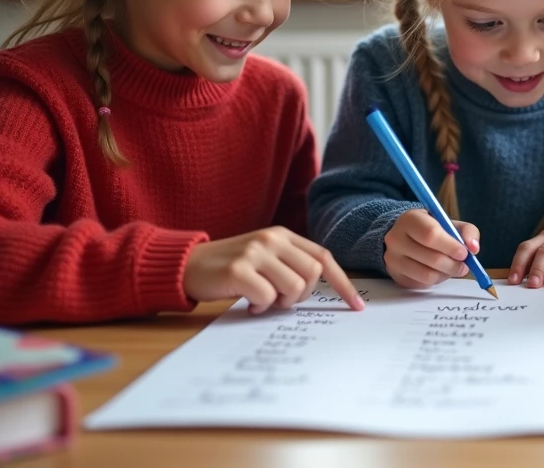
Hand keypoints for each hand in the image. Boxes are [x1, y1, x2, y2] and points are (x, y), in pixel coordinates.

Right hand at [183, 226, 362, 313]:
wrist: (187, 264)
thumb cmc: (230, 267)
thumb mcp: (264, 257)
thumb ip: (290, 265)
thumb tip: (322, 290)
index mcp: (283, 235)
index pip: (323, 257)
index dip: (342, 283)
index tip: (356, 306)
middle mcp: (272, 239)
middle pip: (313, 273)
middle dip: (303, 296)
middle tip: (282, 301)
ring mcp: (255, 252)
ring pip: (294, 287)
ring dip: (282, 303)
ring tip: (263, 301)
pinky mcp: (239, 269)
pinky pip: (268, 297)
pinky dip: (262, 307)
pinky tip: (248, 304)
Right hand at [384, 208, 479, 288]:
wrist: (406, 236)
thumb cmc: (432, 228)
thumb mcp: (449, 223)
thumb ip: (467, 231)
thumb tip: (474, 248)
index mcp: (410, 219)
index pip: (430, 234)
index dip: (451, 246)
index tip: (464, 253)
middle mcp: (396, 238)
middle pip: (431, 257)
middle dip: (453, 264)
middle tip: (464, 265)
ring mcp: (393, 258)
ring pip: (427, 275)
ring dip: (447, 274)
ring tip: (453, 268)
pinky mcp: (396, 275)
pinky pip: (422, 284)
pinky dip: (437, 280)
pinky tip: (440, 271)